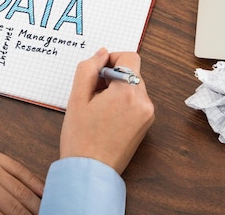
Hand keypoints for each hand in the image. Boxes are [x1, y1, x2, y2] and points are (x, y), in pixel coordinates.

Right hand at [60, 48, 154, 173]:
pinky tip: (106, 115)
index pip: (129, 56)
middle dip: (112, 75)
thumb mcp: (76, 97)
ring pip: (134, 86)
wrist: (90, 171)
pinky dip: (123, 101)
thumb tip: (102, 53)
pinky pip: (136, 101)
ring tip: (98, 106)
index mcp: (127, 92)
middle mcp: (143, 101)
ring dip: (117, 88)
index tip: (97, 71)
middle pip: (132, 72)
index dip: (111, 59)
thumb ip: (88, 69)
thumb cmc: (81, 138)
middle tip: (92, 92)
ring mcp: (147, 114)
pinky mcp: (146, 124)